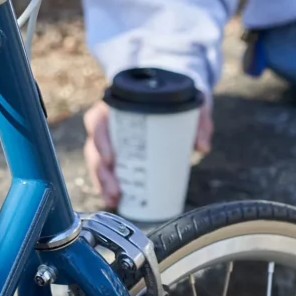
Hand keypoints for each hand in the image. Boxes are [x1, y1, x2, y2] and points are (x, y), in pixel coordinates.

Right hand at [83, 99, 213, 208]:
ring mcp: (110, 138)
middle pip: (93, 146)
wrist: (172, 93)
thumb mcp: (189, 102)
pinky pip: (104, 169)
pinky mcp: (116, 152)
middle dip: (101, 171)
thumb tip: (202, 147)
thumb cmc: (175, 97)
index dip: (100, 140)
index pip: (97, 119)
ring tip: (113, 200)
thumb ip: (198, 119)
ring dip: (102, 182)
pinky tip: (114, 201)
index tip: (110, 159)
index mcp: (117, 105)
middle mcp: (108, 121)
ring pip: (96, 161)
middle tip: (115, 190)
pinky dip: (107, 185)